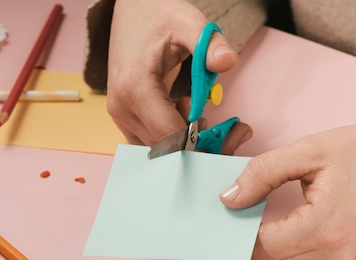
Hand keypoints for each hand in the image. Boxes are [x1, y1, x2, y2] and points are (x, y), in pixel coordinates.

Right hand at [108, 0, 251, 153]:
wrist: (132, 11)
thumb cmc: (158, 16)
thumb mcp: (188, 23)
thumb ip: (209, 44)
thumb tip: (228, 61)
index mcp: (134, 87)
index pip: (171, 135)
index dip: (203, 142)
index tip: (231, 135)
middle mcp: (122, 108)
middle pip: (167, 148)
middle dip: (202, 145)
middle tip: (233, 132)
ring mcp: (121, 116)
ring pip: (161, 149)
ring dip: (189, 143)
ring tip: (209, 117)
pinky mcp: (125, 118)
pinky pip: (153, 141)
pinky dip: (176, 137)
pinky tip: (190, 114)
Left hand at [220, 116, 355, 259]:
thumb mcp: (310, 150)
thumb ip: (262, 174)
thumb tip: (228, 199)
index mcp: (324, 227)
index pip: (261, 245)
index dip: (237, 230)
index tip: (226, 210)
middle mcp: (337, 256)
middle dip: (249, 240)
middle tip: (240, 210)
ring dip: (270, 248)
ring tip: (262, 216)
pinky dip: (292, 251)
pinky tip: (289, 225)